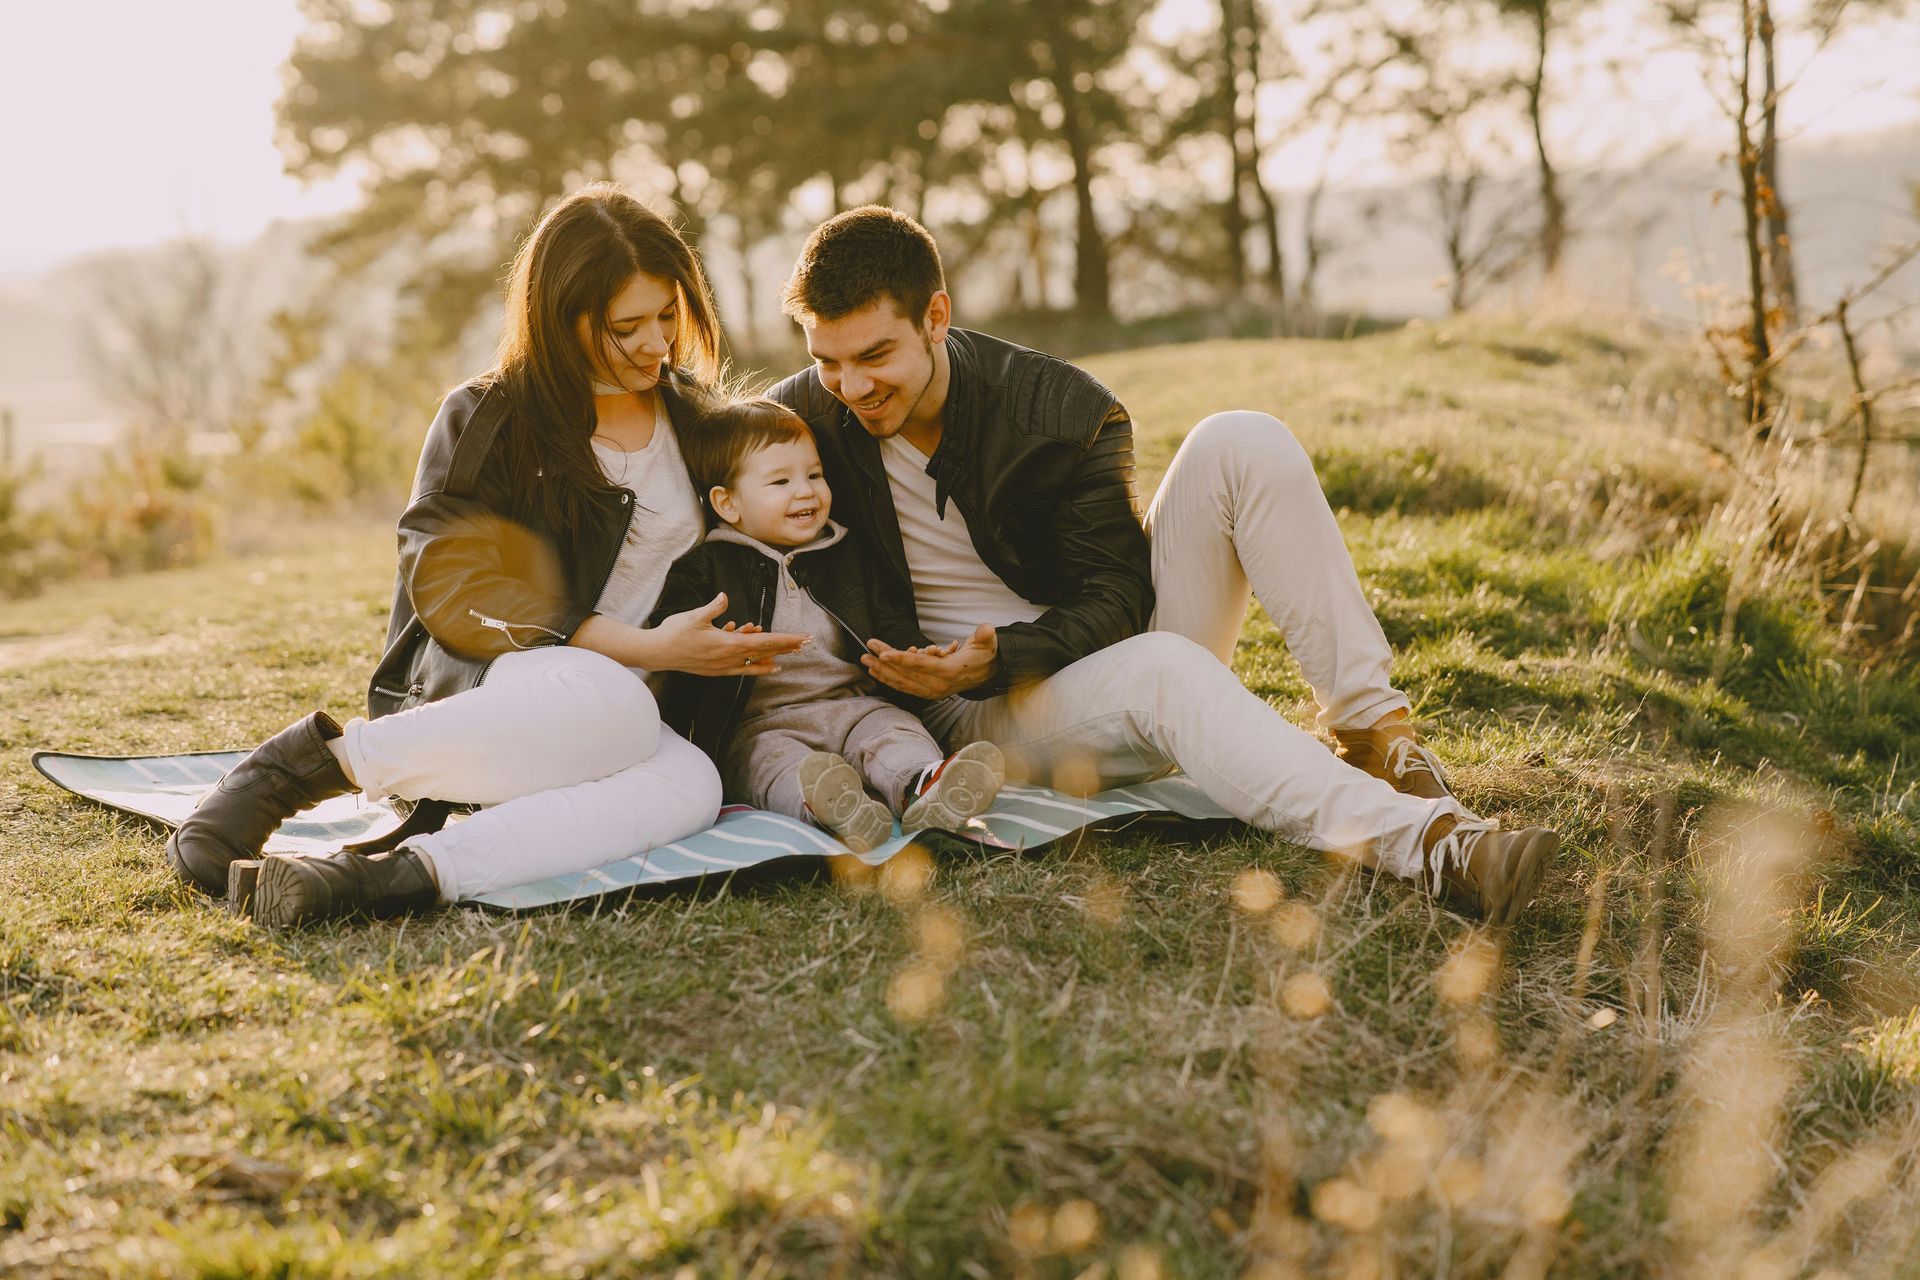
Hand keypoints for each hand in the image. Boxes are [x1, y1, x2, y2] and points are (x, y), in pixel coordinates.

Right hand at [656, 593, 806, 675]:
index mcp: (728, 644)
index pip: (765, 642)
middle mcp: (729, 658)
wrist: (657, 653)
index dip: (786, 640)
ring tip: (786, 652)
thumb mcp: (695, 616)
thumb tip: (725, 597)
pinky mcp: (716, 669)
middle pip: (765, 653)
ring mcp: (723, 666)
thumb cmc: (674, 632)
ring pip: (754, 661)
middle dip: (785, 648)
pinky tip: (762, 661)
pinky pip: (741, 668)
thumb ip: (714, 608)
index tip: (803, 639)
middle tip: (804, 644)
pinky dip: (754, 664)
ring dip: (771, 656)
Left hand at [862, 623, 998, 697]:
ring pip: (902, 682)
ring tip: (866, 661)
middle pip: (906, 674)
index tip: (883, 654)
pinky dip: (890, 679)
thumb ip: (986, 636)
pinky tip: (876, 671)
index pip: (921, 666)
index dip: (901, 659)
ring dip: (882, 672)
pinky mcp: (927, 692)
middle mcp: (938, 685)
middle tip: (866, 652)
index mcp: (950, 672)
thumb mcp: (988, 642)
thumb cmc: (984, 655)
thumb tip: (986, 629)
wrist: (987, 674)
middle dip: (884, 664)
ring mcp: (931, 691)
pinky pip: (905, 686)